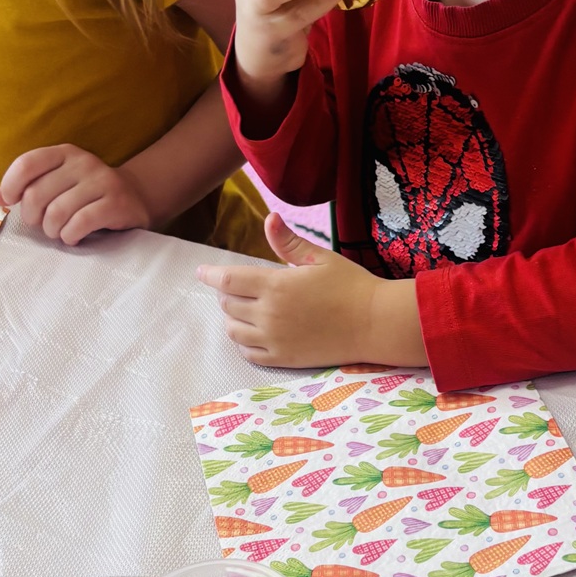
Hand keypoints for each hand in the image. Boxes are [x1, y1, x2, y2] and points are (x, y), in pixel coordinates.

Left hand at [0, 144, 150, 244]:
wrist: (135, 197)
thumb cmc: (85, 195)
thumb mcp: (57, 184)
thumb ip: (26, 188)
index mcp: (64, 153)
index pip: (27, 163)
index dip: (11, 185)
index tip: (11, 202)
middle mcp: (83, 162)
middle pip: (37, 195)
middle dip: (33, 218)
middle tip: (42, 224)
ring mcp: (102, 181)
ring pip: (57, 212)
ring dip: (52, 230)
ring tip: (59, 232)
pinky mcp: (117, 202)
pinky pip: (80, 223)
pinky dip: (71, 235)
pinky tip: (74, 236)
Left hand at [196, 211, 426, 368]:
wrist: (375, 323)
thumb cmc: (351, 285)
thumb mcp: (321, 258)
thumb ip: (289, 242)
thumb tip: (269, 218)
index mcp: (276, 285)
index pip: (228, 280)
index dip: (210, 275)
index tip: (200, 272)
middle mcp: (269, 314)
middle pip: (228, 304)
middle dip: (227, 294)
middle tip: (236, 287)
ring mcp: (275, 339)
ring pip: (233, 330)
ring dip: (232, 317)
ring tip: (243, 309)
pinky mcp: (284, 358)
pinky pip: (248, 353)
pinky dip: (243, 341)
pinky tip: (252, 332)